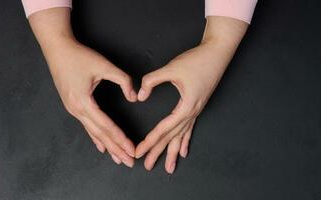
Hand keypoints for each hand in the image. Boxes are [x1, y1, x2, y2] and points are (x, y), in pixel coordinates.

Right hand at [28, 8, 136, 167]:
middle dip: (116, 149)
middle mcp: (76, 110)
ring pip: (93, 133)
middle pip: (100, 134)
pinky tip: (101, 147)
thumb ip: (123, 81)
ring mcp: (72, 109)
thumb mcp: (104, 66)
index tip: (131, 149)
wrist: (58, 49)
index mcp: (83, 102)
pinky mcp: (72, 106)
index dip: (120, 138)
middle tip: (129, 162)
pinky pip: (86, 126)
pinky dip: (95, 138)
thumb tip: (134, 97)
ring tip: (118, 158)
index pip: (106, 126)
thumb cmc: (79, 56)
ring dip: (107, 146)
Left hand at [135, 16, 248, 172]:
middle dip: (159, 152)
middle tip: (147, 165)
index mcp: (185, 106)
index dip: (149, 141)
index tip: (138, 151)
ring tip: (169, 168)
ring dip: (173, 152)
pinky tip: (184, 152)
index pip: (164, 129)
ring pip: (182, 137)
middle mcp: (191, 113)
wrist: (218, 53)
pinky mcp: (197, 106)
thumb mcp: (172, 69)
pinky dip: (185, 141)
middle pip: (172, 137)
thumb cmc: (196, 60)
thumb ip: (153, 80)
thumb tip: (140, 96)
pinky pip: (190, 129)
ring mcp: (196, 111)